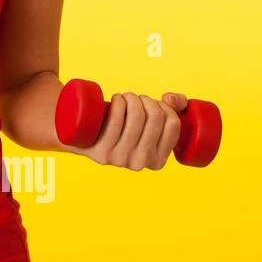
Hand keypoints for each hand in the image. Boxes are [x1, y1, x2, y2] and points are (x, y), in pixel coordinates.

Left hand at [70, 91, 185, 170]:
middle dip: (146, 99)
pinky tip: (115, 99)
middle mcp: (141, 164)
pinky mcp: (101, 153)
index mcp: (158, 161)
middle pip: (154, 118)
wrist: (84, 135)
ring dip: (131, 97)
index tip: (151, 103)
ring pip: (136, 116)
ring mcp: (120, 160)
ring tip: (123, 98)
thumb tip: (169, 98)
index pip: (173, 125)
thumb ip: (176, 106)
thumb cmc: (122, 125)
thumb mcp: (152, 120)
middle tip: (133, 98)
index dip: (165, 106)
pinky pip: (116, 121)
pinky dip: (119, 102)